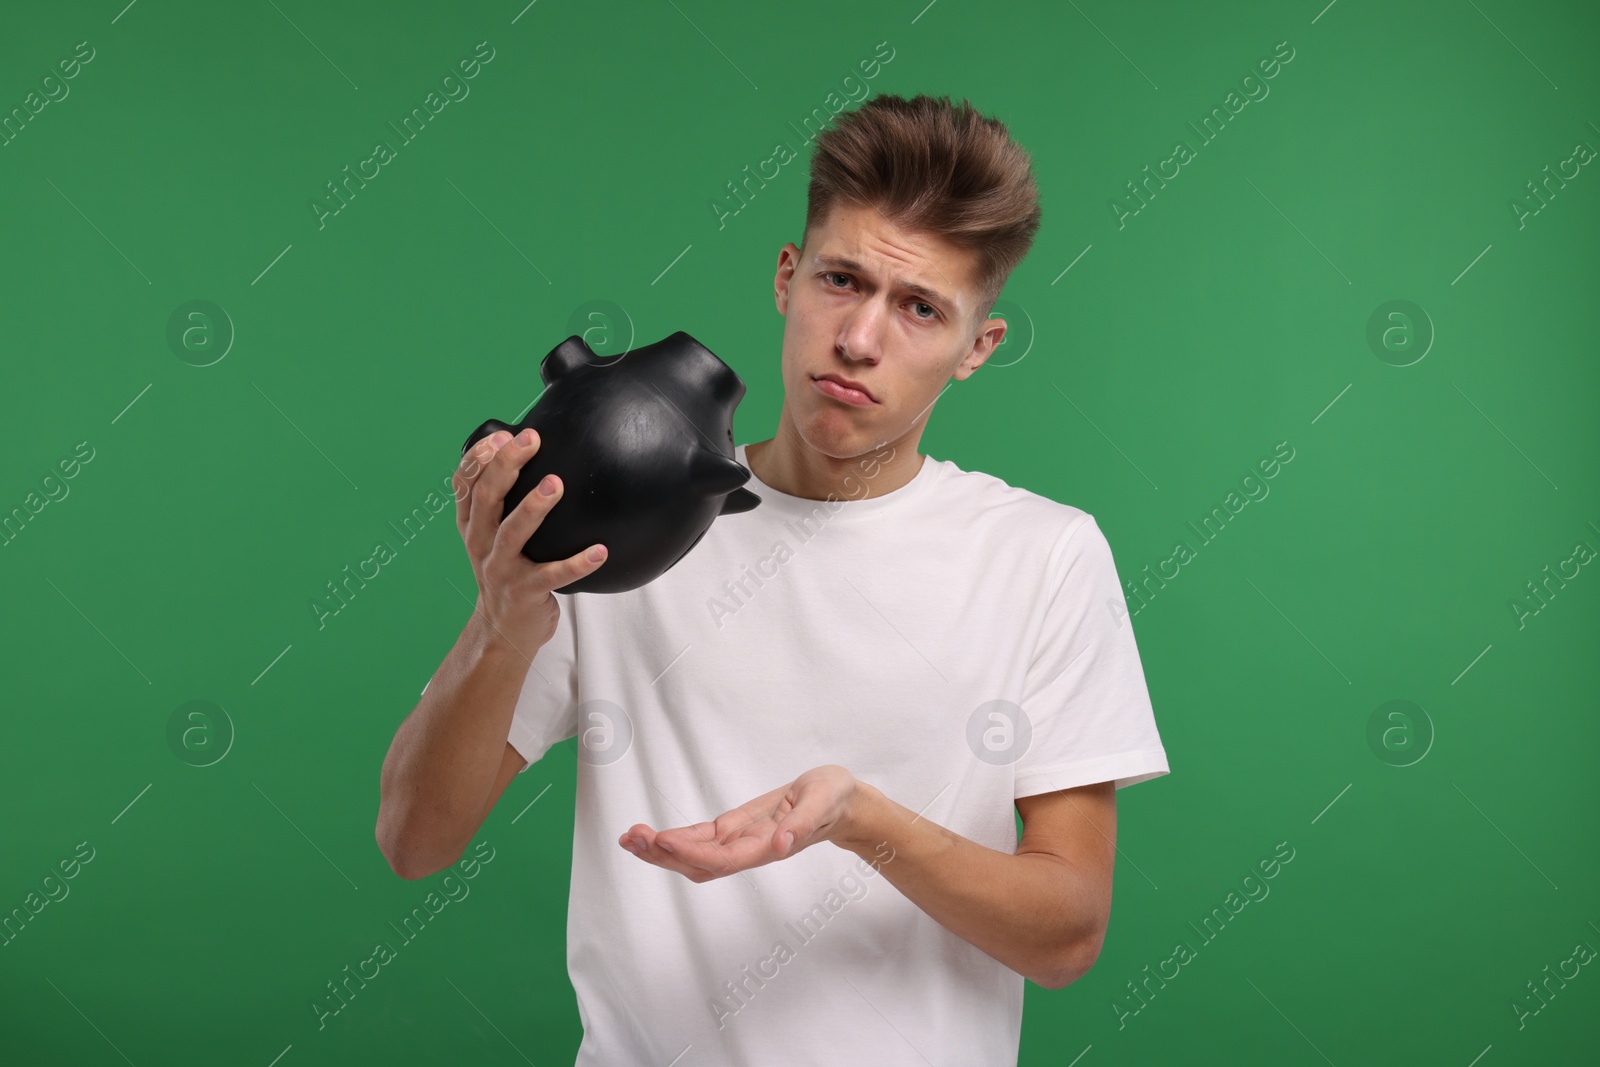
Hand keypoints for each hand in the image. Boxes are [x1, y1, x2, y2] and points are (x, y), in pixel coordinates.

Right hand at [452, 428, 606, 654]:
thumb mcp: (491, 536)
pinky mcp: (525, 591)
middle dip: (506, 465)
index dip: (479, 456)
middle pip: (486, 498)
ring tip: (555, 484)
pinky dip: (577, 563)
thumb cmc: (505, 570)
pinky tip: (600, 551)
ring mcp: (501, 568)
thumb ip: (500, 502)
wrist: (502, 629)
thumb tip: (524, 452)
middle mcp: (481, 543)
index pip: (464, 484)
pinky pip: (554, 575)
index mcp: (471, 525)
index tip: (503, 435)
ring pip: (513, 533)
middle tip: (530, 440)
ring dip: (533, 507)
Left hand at [618, 765, 859, 881]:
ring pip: (694, 855)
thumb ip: (802, 824)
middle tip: (633, 838)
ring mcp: (739, 842)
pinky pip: (699, 838)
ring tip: (630, 838)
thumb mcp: (823, 801)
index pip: (723, 858)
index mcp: (769, 846)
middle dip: (664, 854)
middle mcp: (749, 850)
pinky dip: (673, 838)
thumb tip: (780, 846)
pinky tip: (649, 835)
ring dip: (661, 850)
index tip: (664, 839)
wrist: (840, 803)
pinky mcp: (735, 828)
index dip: (692, 851)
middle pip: (699, 863)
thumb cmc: (833, 799)